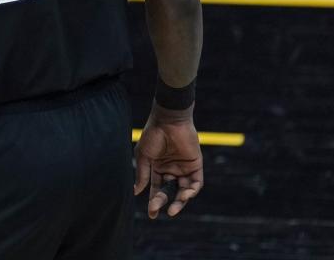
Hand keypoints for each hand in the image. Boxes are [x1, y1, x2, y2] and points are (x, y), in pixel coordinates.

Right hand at [134, 104, 203, 218]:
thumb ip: (143, 175)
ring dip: (180, 201)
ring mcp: (183, 168)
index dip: (154, 202)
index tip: (152, 213)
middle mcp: (171, 169)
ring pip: (184, 190)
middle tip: (160, 210)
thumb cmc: (153, 135)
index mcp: (158, 167)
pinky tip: (184, 195)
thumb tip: (136, 192)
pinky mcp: (195, 165)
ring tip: (173, 208)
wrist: (168, 120)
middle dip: (164, 202)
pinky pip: (196, 183)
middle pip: (170, 192)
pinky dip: (192, 191)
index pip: (157, 189)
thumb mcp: (144, 156)